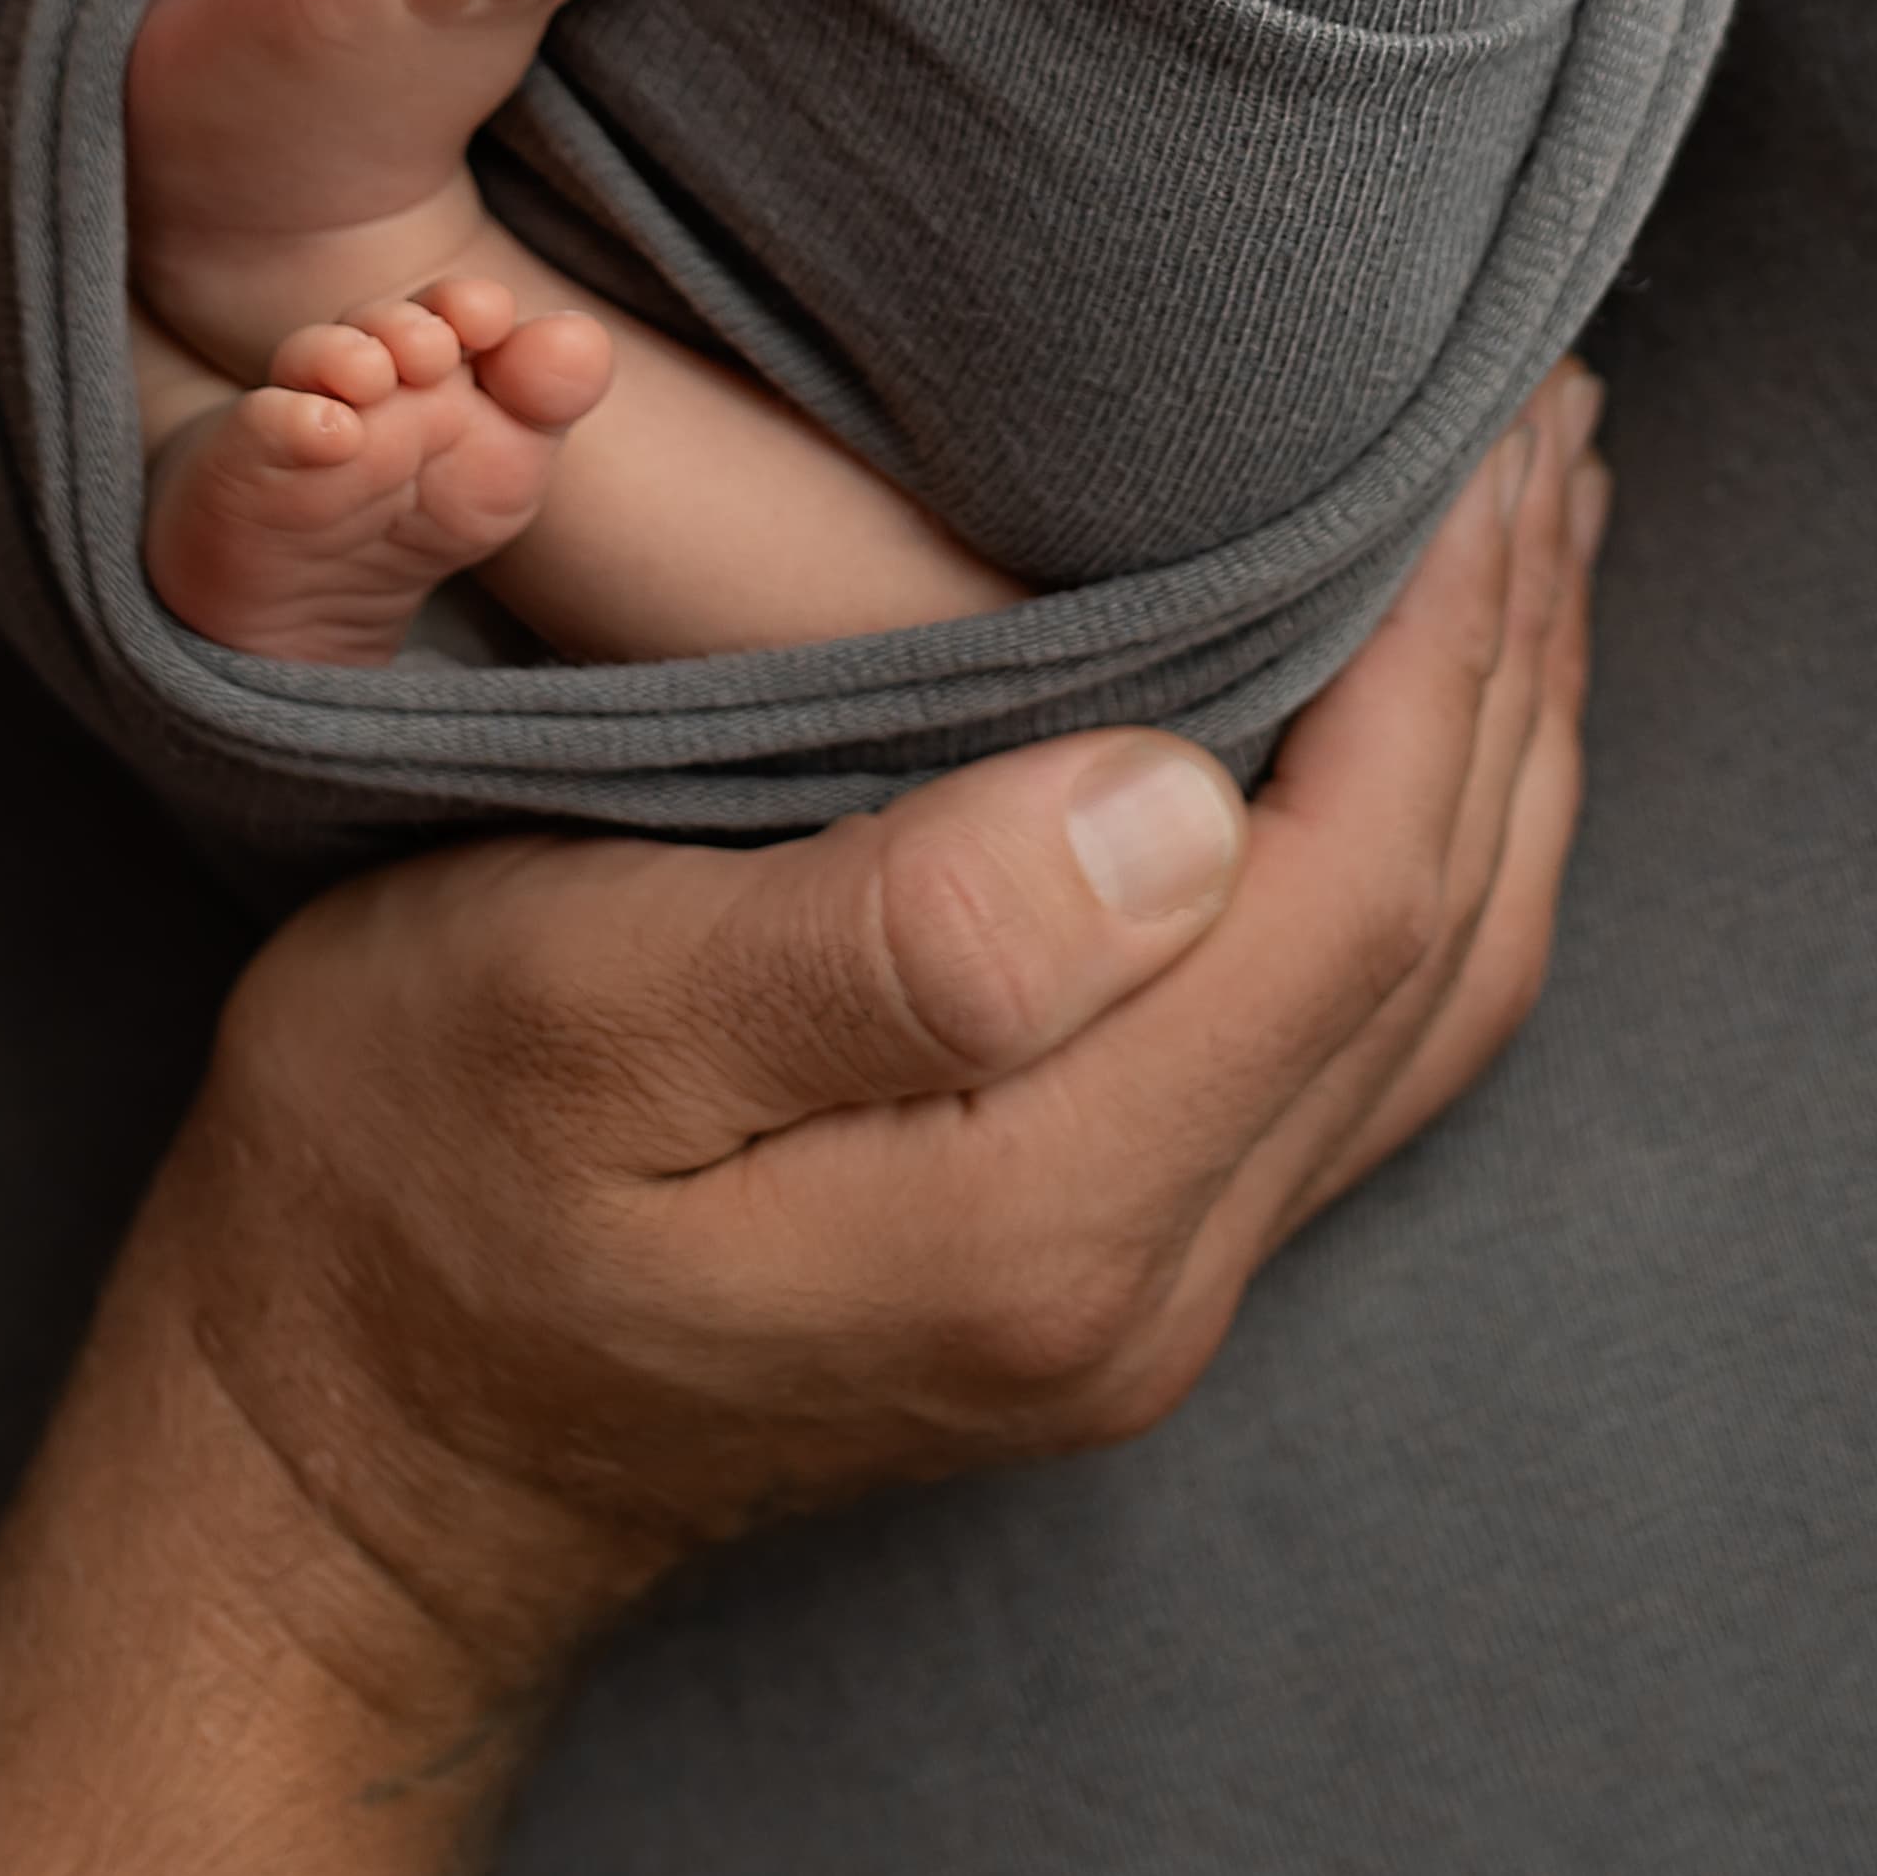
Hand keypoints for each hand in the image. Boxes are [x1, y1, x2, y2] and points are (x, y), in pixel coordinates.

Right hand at [183, 355, 1605, 1632]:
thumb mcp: (575, 1016)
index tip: (1475, 425)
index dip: (1445, 643)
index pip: (1352, 891)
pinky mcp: (1095, 1265)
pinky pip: (1345, 1037)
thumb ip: (895, 939)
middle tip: (1545, 413)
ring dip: (1499, 748)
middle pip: (1438, 940)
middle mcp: (1143, 1286)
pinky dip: (1419, 848)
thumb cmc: (401, 1183)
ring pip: (1425, 1000)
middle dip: (1514, 659)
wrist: (331, 1462)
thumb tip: (1188, 809)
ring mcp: (1135, 1296)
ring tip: (1529, 528)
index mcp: (1041, 1218)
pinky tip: (1406, 728)